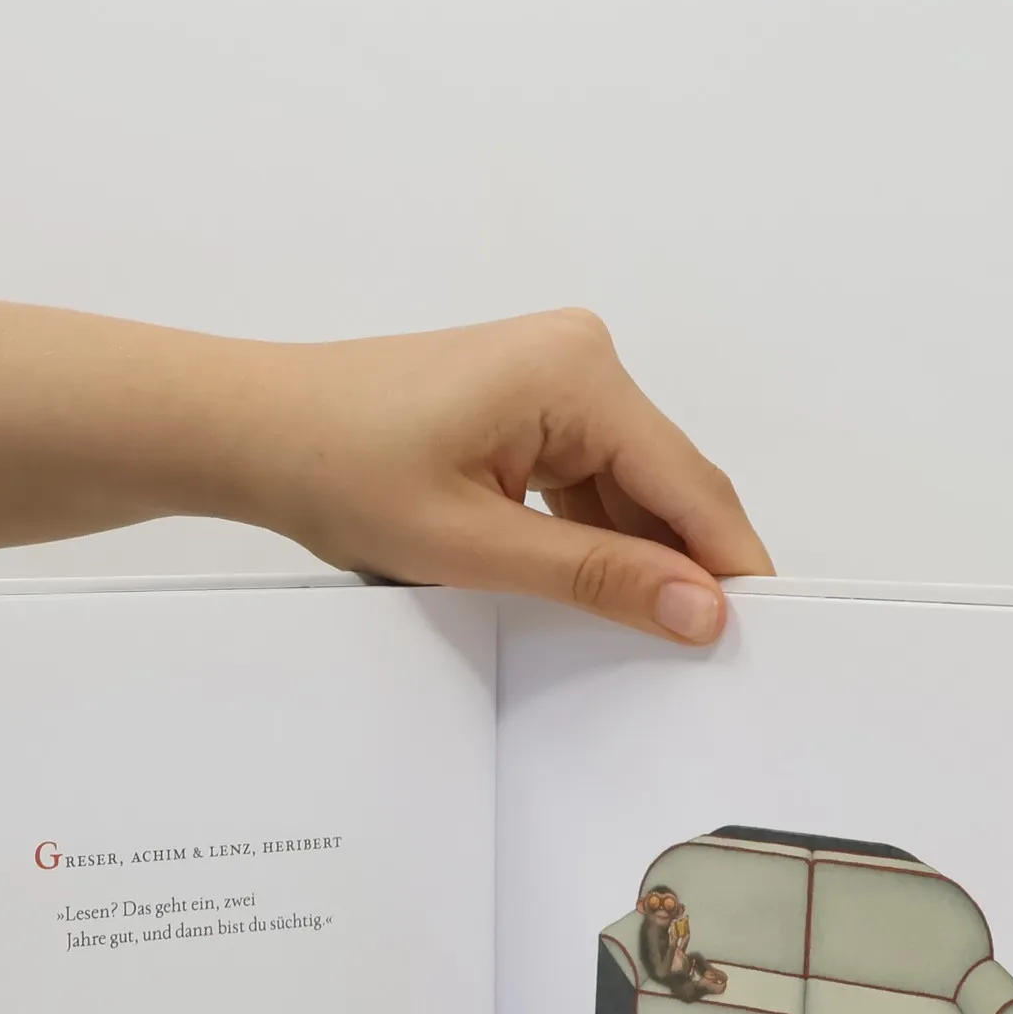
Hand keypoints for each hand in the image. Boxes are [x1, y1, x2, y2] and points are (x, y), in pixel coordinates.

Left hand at [226, 311, 773, 642]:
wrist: (251, 429)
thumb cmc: (336, 468)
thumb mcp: (473, 544)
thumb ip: (596, 578)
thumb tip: (701, 610)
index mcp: (578, 373)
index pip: (689, 485)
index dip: (729, 566)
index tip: (761, 638)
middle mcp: (580, 356)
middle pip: (664, 482)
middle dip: (677, 565)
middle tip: (698, 657)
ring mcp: (553, 373)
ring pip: (626, 485)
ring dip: (627, 553)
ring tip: (633, 632)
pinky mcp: (526, 398)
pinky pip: (585, 474)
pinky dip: (588, 532)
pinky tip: (580, 586)